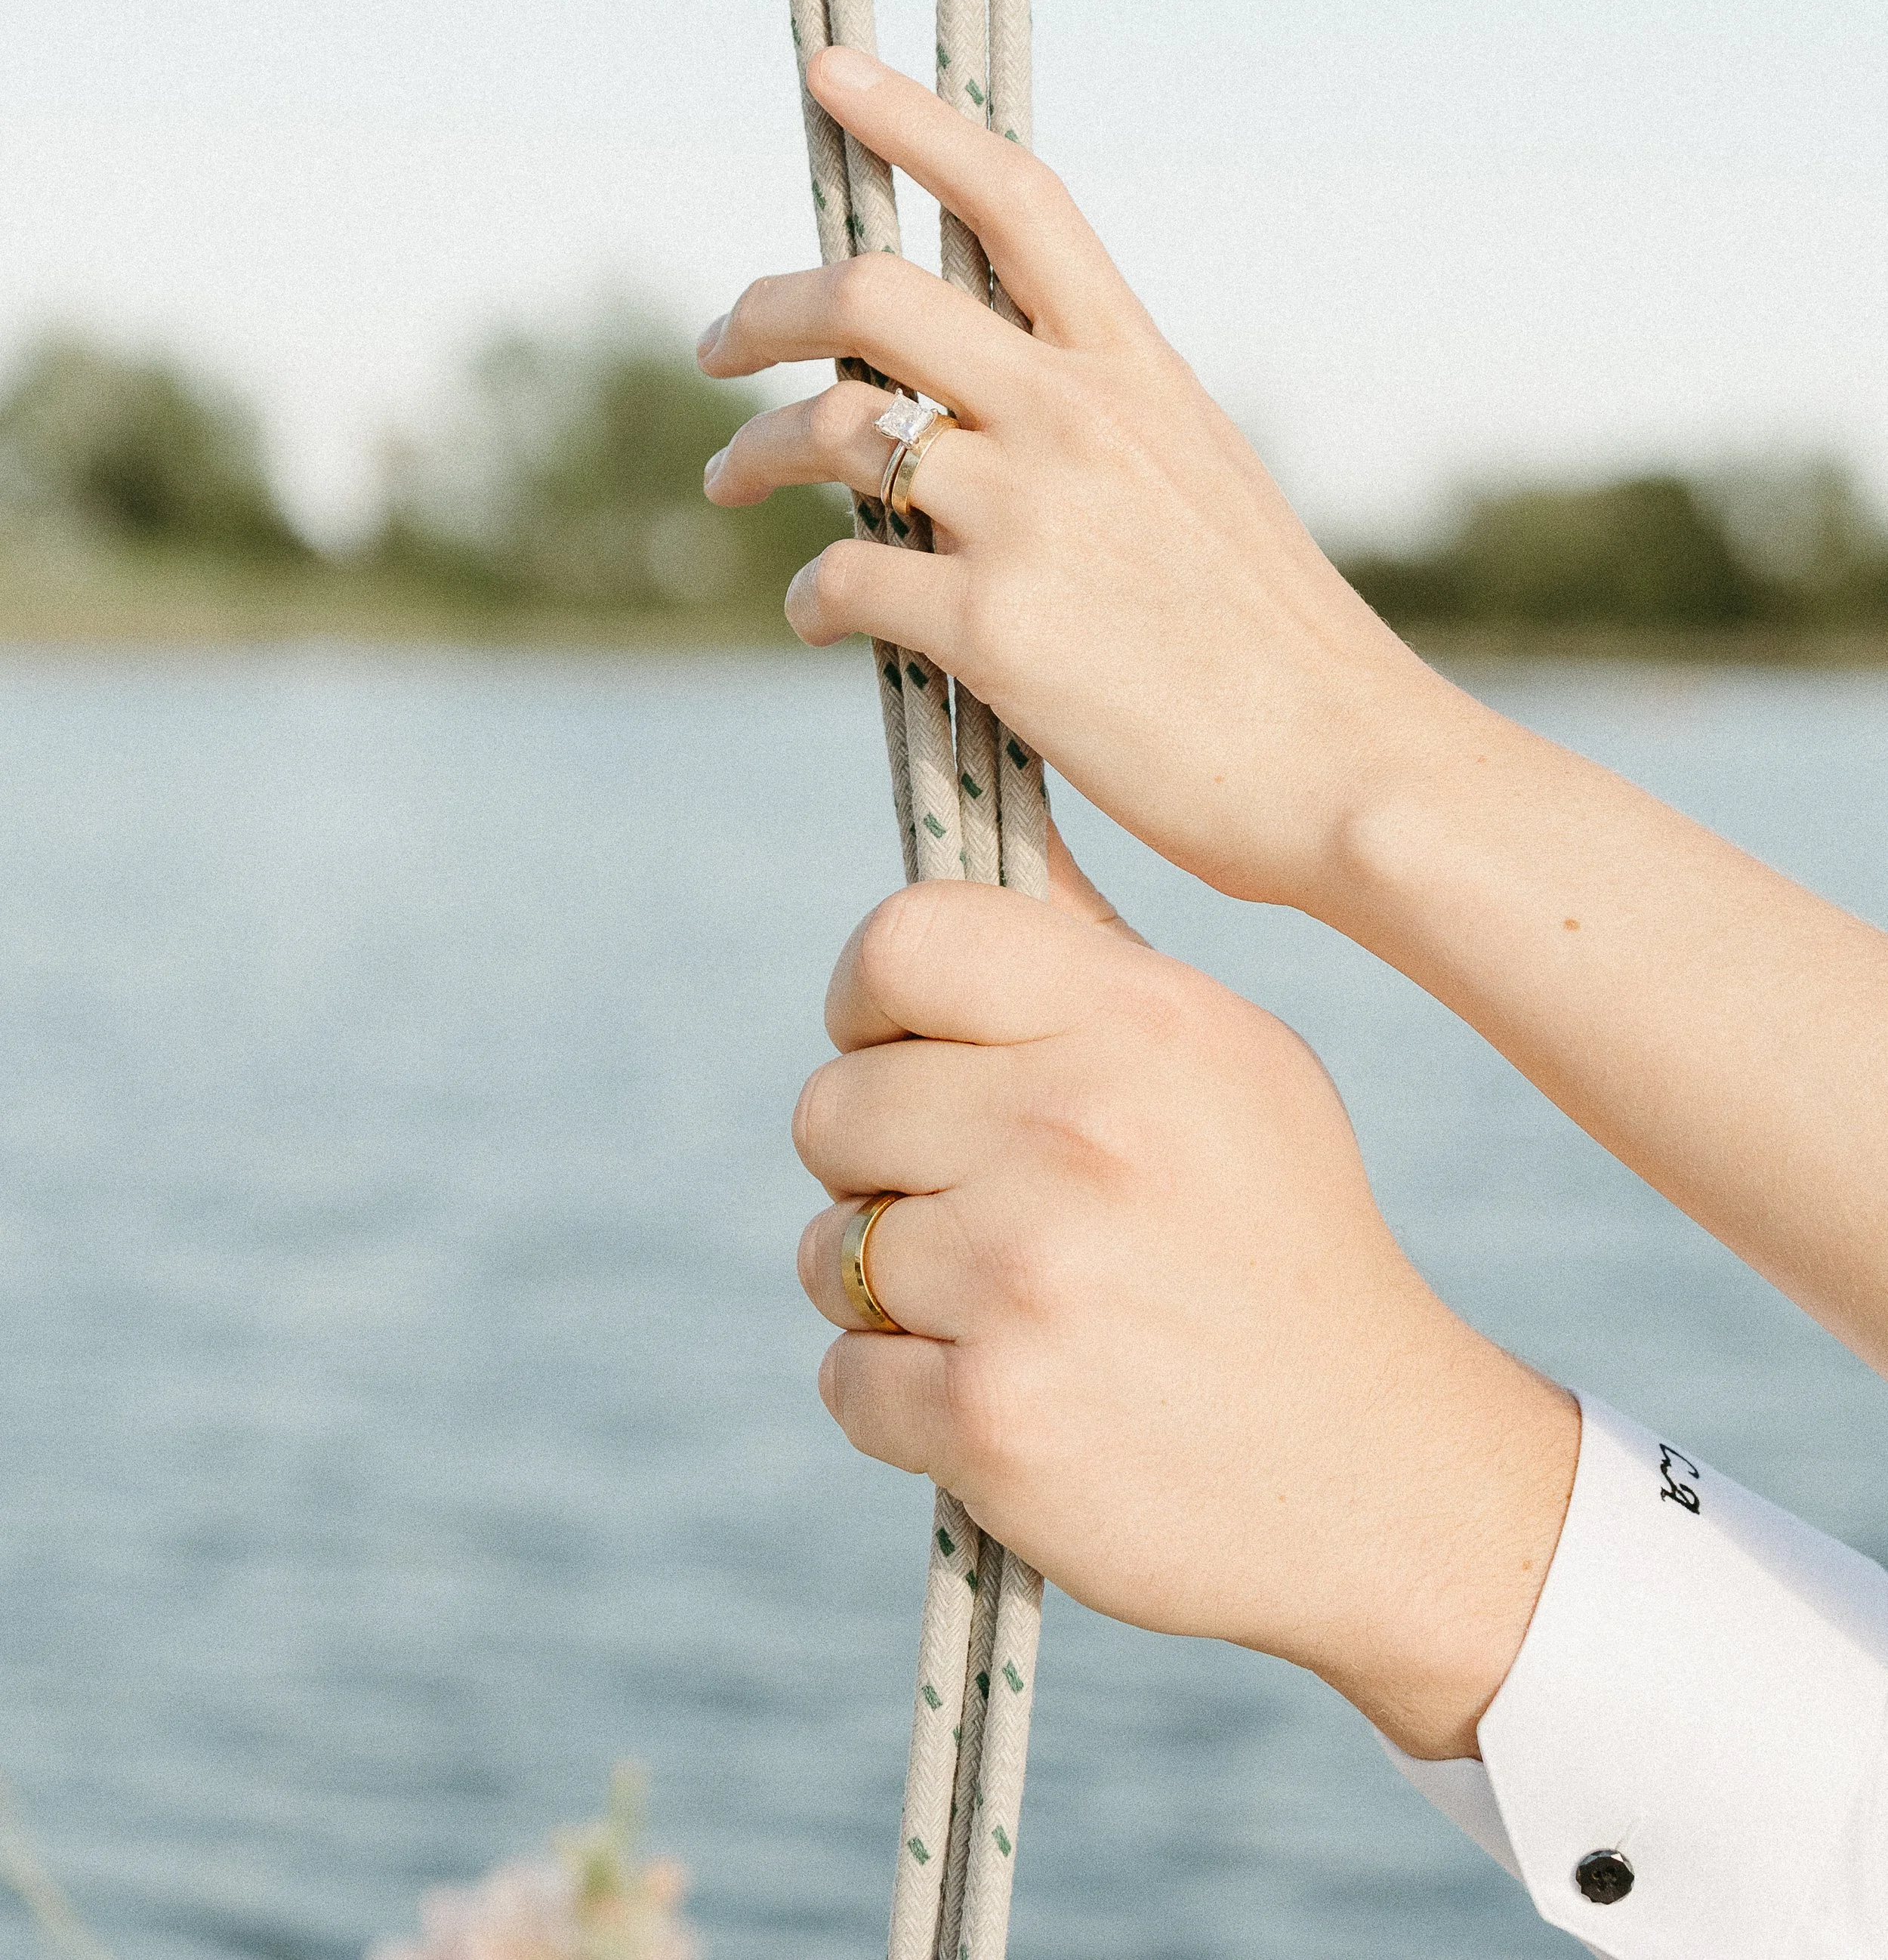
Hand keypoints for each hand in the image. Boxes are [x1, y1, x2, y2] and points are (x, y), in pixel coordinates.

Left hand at [699, 46, 1452, 912]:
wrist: (1344, 764)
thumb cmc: (1275, 640)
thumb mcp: (1203, 477)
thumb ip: (1102, 421)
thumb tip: (994, 401)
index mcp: (1137, 369)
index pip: (1014, 198)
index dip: (911, 120)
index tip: (830, 73)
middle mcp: (1077, 417)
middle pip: (872, 296)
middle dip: (765, 308)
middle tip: (715, 344)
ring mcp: (1031, 516)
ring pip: (831, 434)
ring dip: (751, 456)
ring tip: (728, 485)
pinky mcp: (993, 627)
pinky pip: (843, 582)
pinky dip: (809, 600)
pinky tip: (816, 621)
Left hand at [792, 842, 1579, 1761]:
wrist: (1379, 1477)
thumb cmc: (1281, 1242)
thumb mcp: (1225, 1059)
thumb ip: (1088, 954)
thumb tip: (988, 821)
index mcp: (1140, 1021)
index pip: (902, 939)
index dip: (867, 998)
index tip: (894, 1049)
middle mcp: (1078, 1130)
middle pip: (834, 1103)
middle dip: (878, 1163)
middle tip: (977, 1207)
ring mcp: (1028, 1276)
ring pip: (830, 1248)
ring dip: (887, 1288)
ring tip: (1006, 1307)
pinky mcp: (991, 1414)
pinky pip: (846, 1376)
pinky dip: (897, 1397)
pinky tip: (1005, 1396)